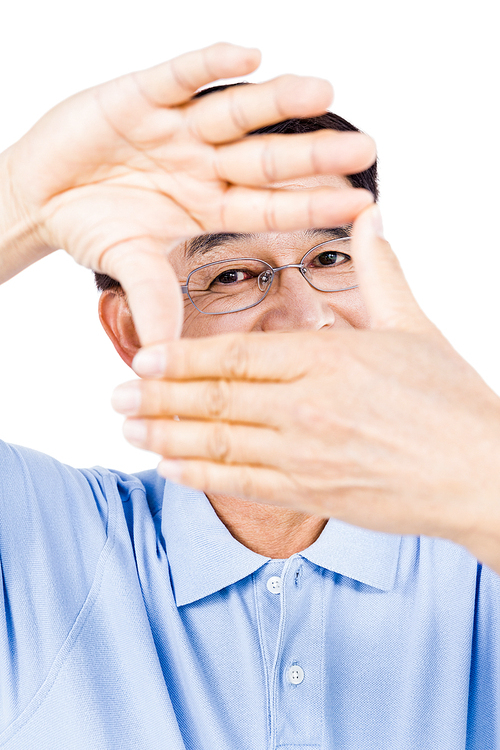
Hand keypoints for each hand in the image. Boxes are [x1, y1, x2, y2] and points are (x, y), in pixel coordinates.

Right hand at [0, 43, 374, 343]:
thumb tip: (167, 355)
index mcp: (208, 206)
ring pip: (235, 114)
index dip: (313, 205)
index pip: (270, 208)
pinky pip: (179, 76)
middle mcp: (204, 165)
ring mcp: (177, 129)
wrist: (41, 194)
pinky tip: (248, 56)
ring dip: (277, 102)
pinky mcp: (141, 96)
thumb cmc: (91, 225)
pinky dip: (209, 65)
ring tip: (322, 93)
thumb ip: (153, 300)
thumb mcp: (128, 263)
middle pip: (265, 160)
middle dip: (311, 157)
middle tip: (361, 150)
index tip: (362, 203)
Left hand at [114, 204, 499, 568]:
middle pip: (212, 400)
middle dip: (156, 400)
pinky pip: (241, 484)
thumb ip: (381, 270)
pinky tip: (170, 470)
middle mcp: (304, 406)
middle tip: (115, 398)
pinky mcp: (311, 493)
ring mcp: (304, 454)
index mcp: (325, 358)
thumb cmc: (451, 401)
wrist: (482, 472)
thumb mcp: (414, 326)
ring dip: (166, 438)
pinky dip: (199, 477)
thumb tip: (370, 215)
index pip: (233, 356)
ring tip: (129, 431)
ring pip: (216, 444)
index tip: (143, 360)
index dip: (180, 359)